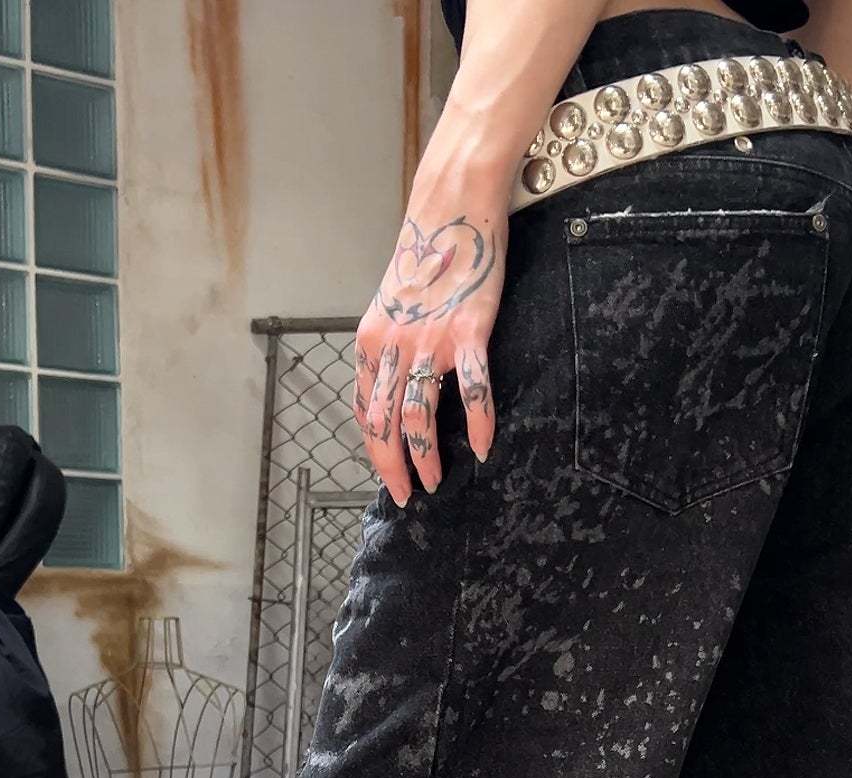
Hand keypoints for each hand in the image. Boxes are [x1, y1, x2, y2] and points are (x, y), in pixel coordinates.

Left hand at [354, 181, 506, 505]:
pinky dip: (479, 425)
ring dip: (425, 457)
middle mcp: (392, 346)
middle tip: (409, 496)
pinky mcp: (467, 333)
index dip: (375, 450)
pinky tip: (485, 448)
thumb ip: (391, 348)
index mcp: (370, 342)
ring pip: (417, 416)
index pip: (366, 411)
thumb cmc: (427, 256)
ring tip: (435, 481)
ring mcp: (429, 341)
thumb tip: (394, 388)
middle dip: (393, 469)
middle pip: (384, 424)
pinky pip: (471, 390)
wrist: (452, 208)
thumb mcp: (394, 306)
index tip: (389, 475)